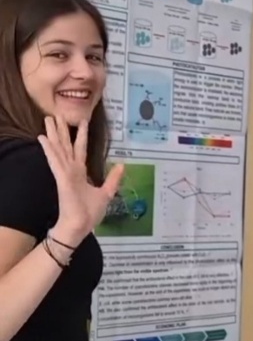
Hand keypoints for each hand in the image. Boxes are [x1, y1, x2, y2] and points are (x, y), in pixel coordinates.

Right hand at [38, 116, 123, 241]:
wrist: (80, 226)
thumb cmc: (90, 213)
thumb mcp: (107, 193)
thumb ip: (113, 179)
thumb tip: (122, 165)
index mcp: (80, 173)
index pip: (80, 150)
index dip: (81, 136)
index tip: (82, 121)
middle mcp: (71, 170)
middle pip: (66, 145)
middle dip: (62, 130)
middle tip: (56, 114)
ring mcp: (65, 173)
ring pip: (58, 149)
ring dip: (53, 134)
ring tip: (48, 118)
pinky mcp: (62, 179)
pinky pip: (55, 161)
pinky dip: (49, 149)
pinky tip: (43, 138)